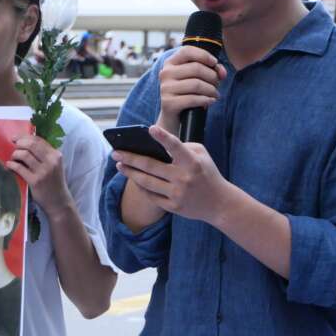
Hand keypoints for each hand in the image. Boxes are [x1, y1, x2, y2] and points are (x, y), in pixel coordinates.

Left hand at [6, 135, 71, 216]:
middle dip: (19, 143)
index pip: (38, 140)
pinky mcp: (35, 181)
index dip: (24, 137)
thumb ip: (44, 154)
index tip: (15, 138)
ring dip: (15, 154)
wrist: (59, 201)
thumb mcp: (54, 165)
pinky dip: (12, 165)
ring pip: (24, 154)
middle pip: (30, 144)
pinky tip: (9, 165)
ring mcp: (43, 171)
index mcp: (56, 155)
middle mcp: (51, 161)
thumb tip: (25, 142)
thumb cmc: (54, 182)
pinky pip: (19, 168)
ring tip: (13, 158)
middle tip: (13, 147)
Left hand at [112, 125, 227, 223]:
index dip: (163, 137)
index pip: (176, 147)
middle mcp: (183, 178)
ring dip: (130, 173)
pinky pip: (151, 196)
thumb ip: (182, 147)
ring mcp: (177, 194)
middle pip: (150, 166)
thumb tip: (155, 145)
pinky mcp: (173, 207)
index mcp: (192, 162)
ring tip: (119, 165)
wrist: (220, 203)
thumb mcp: (201, 155)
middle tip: (115, 152)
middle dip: (130, 158)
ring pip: (146, 182)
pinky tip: (133, 178)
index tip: (150, 129)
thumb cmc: (207, 173)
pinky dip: (141, 186)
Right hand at [156, 46, 226, 133]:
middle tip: (217, 84)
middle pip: (196, 68)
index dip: (204, 55)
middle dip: (212, 76)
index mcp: (171, 63)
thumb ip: (211, 70)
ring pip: (196, 84)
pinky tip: (210, 101)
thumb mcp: (196, 78)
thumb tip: (222, 73)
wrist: (173, 116)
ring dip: (211, 90)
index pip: (187, 51)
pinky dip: (205, 100)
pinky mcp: (168, 103)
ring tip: (215, 94)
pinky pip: (192, 99)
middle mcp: (166, 73)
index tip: (214, 63)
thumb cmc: (187, 93)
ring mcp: (165, 88)